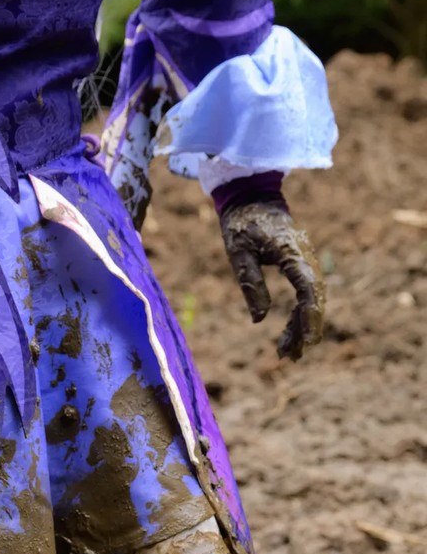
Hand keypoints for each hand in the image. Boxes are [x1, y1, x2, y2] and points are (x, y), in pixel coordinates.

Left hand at [219, 198, 326, 361]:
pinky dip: (300, 314)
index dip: (309, 315)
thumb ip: (250, 283)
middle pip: (315, 297)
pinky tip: (291, 334)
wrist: (252, 197)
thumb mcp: (238, 253)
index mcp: (292, 252)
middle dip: (306, 328)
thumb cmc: (242, 223)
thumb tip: (260, 319)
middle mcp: (305, 256)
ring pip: (313, 297)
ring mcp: (306, 260)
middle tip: (292, 356)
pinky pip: (306, 292)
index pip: (308, 288)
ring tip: (289, 353)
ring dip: (303, 325)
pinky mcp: (301, 264)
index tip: (306, 339)